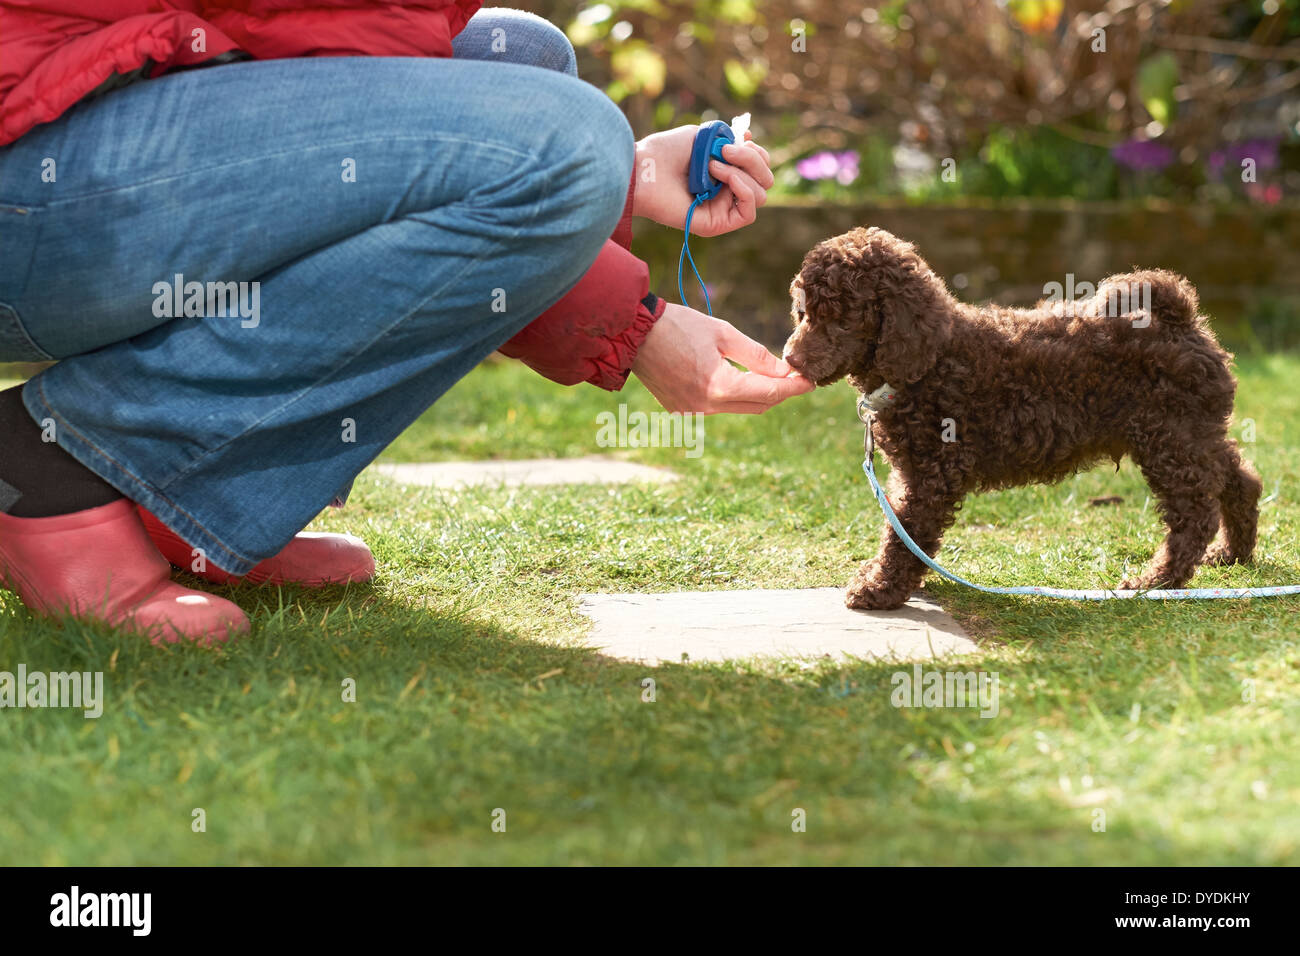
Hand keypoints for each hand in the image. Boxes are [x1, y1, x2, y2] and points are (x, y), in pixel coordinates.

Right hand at [631, 303, 814, 413]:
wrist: (633, 334)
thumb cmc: (678, 326)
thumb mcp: (723, 333)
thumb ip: (757, 355)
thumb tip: (785, 371)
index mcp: (719, 387)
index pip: (770, 393)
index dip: (793, 387)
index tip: (811, 381)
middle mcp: (707, 406)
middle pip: (758, 406)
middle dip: (779, 393)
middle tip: (795, 377)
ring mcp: (692, 411)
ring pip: (738, 408)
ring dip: (756, 394)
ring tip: (769, 375)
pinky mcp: (681, 409)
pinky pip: (717, 406)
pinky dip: (732, 395)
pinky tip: (735, 377)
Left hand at [632, 125, 773, 236]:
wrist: (644, 170)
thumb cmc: (667, 152)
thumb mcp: (705, 137)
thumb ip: (730, 139)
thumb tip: (751, 141)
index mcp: (726, 173)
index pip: (760, 168)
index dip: (756, 153)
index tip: (740, 139)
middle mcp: (727, 192)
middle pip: (765, 180)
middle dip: (752, 160)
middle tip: (725, 150)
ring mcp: (722, 209)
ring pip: (760, 194)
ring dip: (741, 173)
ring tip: (712, 166)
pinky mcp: (716, 224)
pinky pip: (748, 213)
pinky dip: (743, 190)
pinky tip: (722, 177)